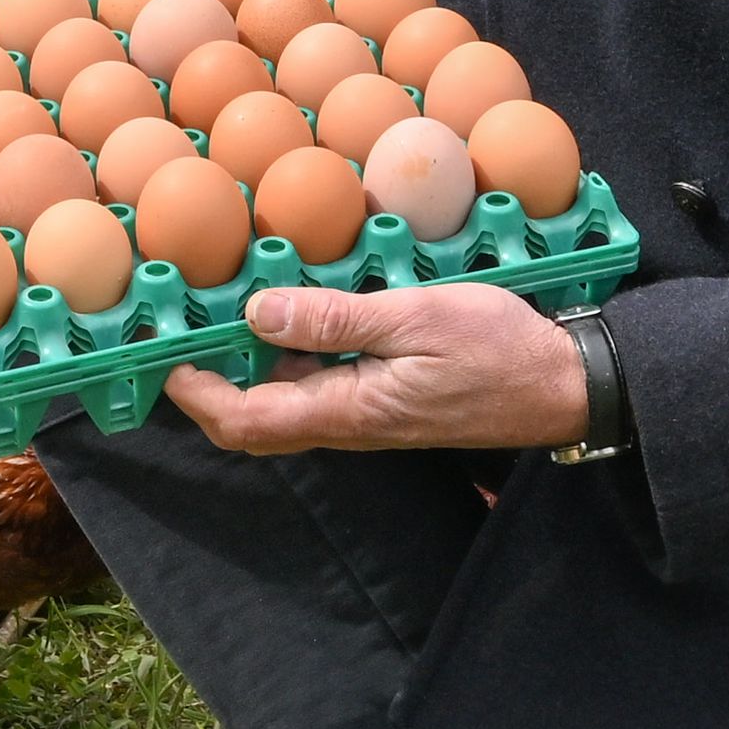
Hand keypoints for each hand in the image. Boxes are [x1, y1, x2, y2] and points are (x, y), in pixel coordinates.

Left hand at [158, 282, 588, 458]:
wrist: (561, 386)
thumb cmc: (499, 350)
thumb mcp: (417, 318)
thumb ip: (336, 318)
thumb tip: (258, 312)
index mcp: (347, 410)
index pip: (245, 420)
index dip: (195, 393)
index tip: (166, 351)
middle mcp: (346, 423)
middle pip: (252, 420)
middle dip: (208, 381)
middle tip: (183, 325)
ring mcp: (363, 414)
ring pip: (281, 400)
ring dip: (246, 363)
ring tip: (225, 306)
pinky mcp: (381, 400)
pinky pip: (316, 385)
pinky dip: (288, 353)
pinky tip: (291, 309)